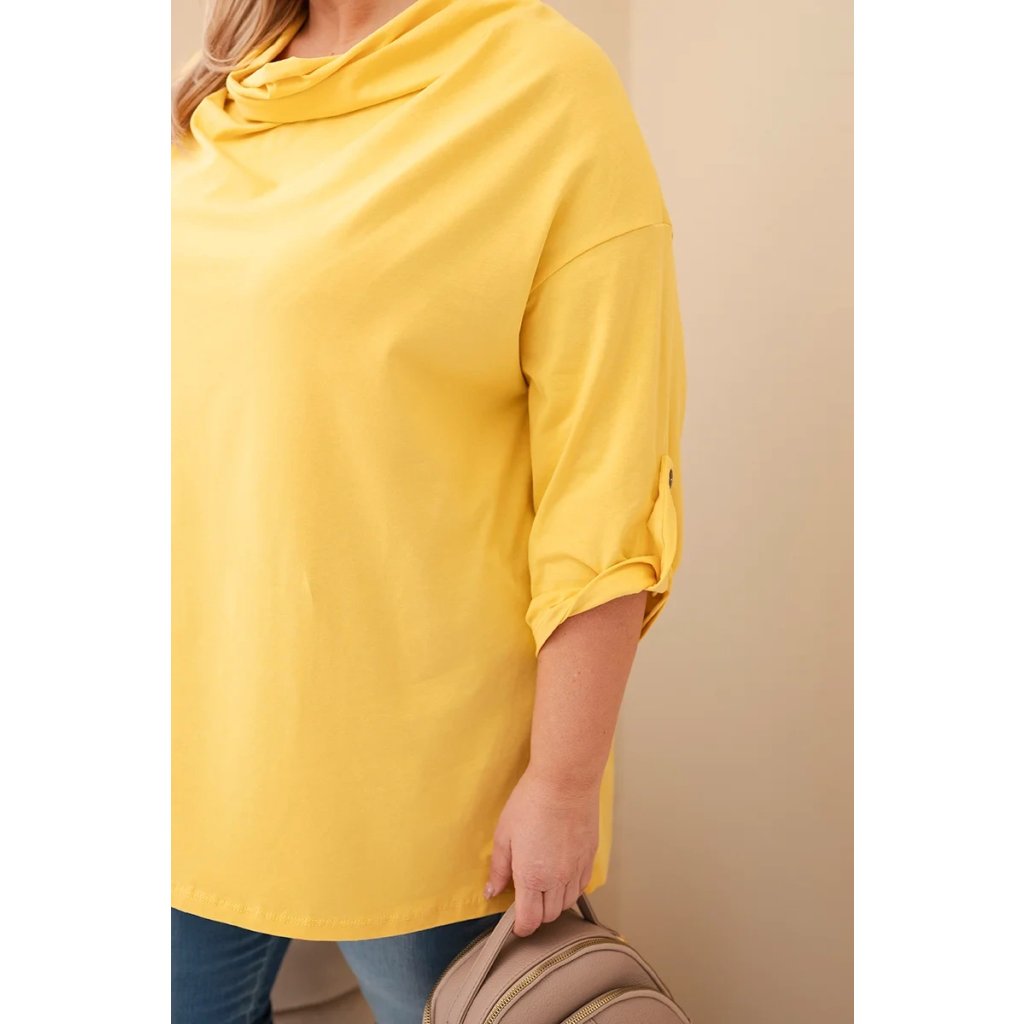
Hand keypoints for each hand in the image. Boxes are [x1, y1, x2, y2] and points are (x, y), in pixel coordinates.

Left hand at [484, 763, 600, 936]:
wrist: (565, 781)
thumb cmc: (531, 802)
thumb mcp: (504, 834)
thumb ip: (499, 868)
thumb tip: (492, 891)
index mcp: (532, 877)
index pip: (530, 920)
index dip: (521, 927)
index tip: (515, 923)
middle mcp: (558, 879)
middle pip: (549, 915)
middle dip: (535, 914)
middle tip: (525, 900)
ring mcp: (577, 870)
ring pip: (567, 903)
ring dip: (553, 902)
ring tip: (543, 886)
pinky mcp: (590, 858)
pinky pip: (582, 886)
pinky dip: (570, 889)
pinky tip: (561, 876)